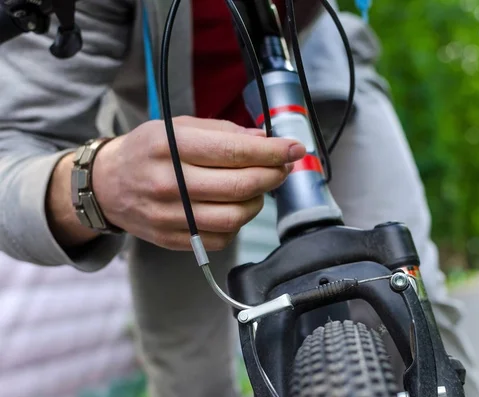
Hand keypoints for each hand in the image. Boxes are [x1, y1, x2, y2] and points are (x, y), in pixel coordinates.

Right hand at [92, 116, 305, 250]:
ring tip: (257, 187)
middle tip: (283, 167)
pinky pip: (221, 238)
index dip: (272, 152)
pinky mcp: (173, 239)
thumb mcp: (177, 127)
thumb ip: (222, 132)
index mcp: (170, 147)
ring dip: (258, 201)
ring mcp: (169, 216)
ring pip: (235, 216)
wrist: (107, 186)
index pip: (234, 151)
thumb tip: (264, 139)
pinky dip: (238, 223)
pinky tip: (234, 206)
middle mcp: (168, 183)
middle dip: (273, 176)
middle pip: (240, 186)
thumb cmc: (147, 151)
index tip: (295, 149)